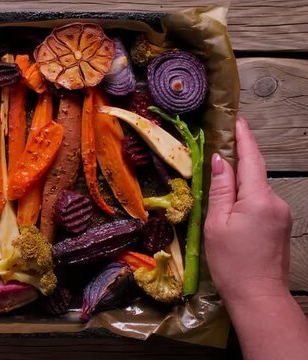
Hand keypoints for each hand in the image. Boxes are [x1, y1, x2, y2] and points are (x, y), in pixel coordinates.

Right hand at [204, 117, 291, 303]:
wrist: (259, 296)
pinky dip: (246, 199)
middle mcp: (275, 201)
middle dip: (237, 162)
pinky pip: (261, 203)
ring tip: (217, 189)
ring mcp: (281, 214)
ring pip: (257, 190)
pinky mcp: (281, 225)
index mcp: (258, 198)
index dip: (244, 138)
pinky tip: (231, 210)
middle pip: (254, 174)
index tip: (236, 120)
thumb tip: (220, 160)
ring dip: (240, 185)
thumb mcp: (217, 224)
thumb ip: (220, 189)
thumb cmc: (231, 263)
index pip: (252, 159)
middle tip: (215, 151)